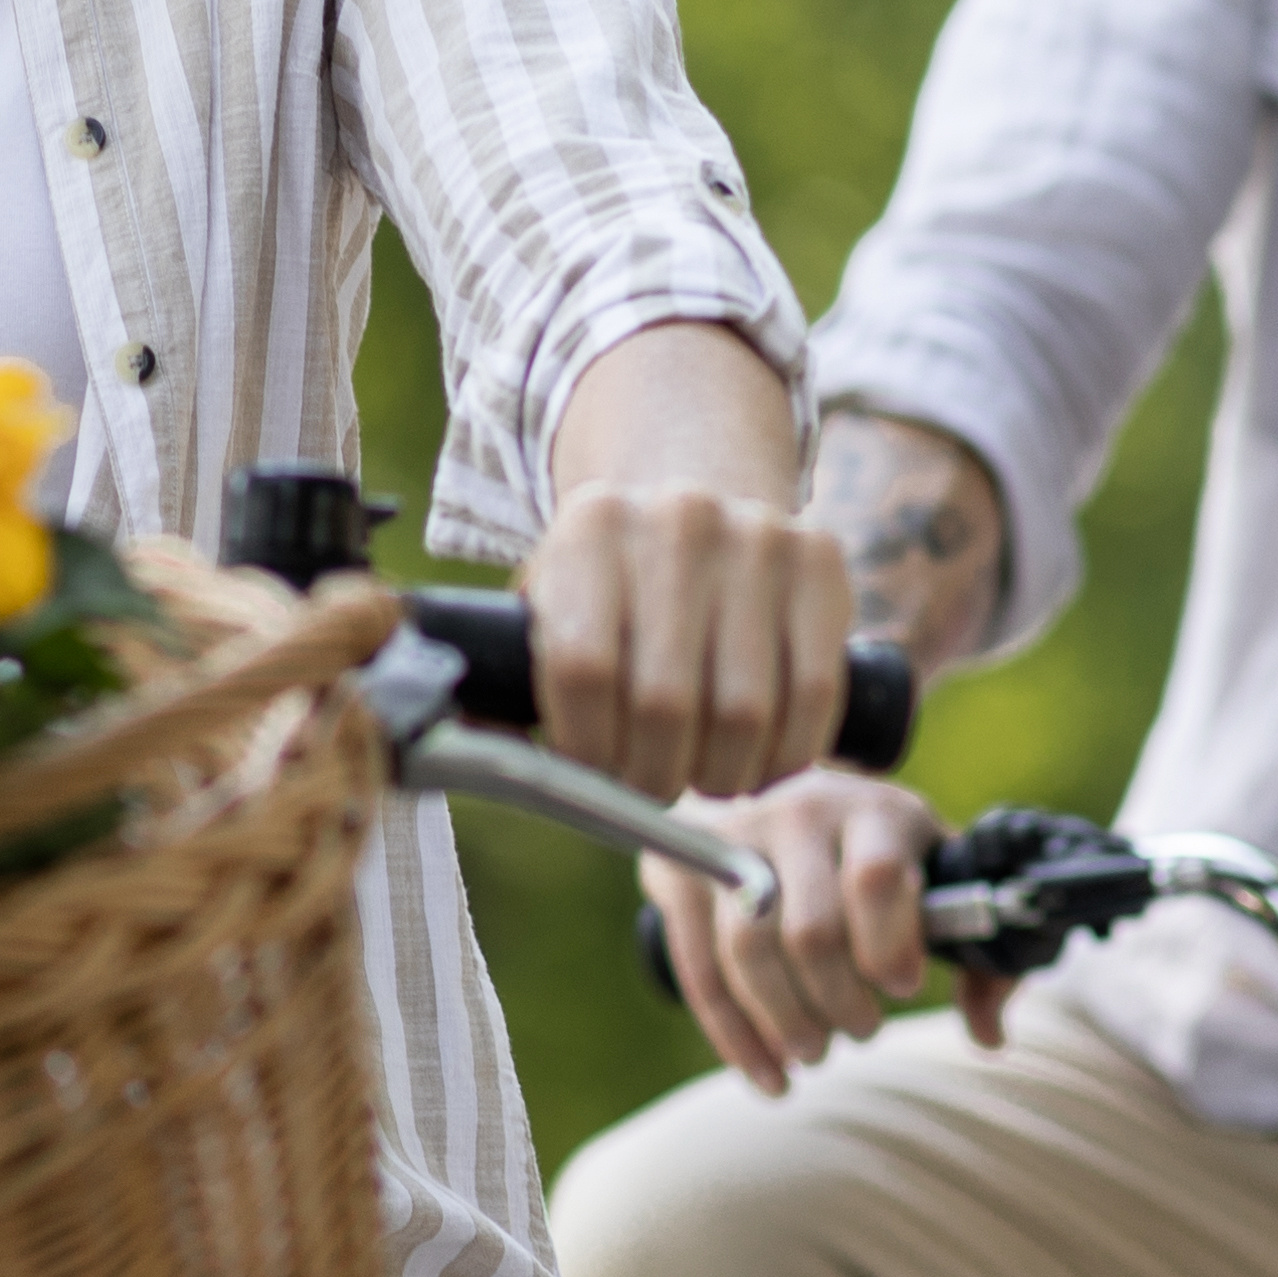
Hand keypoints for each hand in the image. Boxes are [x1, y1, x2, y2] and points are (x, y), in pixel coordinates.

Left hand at [516, 477, 849, 802]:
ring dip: (723, 775)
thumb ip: (504, 676)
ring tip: (705, 775)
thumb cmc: (611, 586)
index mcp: (591, 528)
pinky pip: (815, 695)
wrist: (701, 491)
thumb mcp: (548, 604)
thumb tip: (457, 747)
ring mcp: (757, 537)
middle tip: (652, 784)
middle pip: (665, 702)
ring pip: (744, 713)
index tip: (593, 772)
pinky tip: (762, 760)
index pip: (582, 668)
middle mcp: (677, 520)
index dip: (587, 746)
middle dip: (655, 773)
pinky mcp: (820, 561)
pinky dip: (789, 753)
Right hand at [646, 770, 1001, 1096]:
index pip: (876, 878)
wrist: (774, 780)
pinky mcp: (681, 869)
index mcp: (876, 811)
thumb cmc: (877, 851)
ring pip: (749, 952)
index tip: (903, 987)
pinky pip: (698, 969)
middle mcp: (801, 813)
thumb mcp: (935, 875)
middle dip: (839, 1002)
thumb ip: (976, 954)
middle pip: (810, 930)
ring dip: (784, 1022)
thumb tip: (990, 1036)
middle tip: (861, 1031)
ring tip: (814, 1051)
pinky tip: (768, 1074)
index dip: (890, 946)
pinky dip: (733, 1036)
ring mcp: (733, 838)